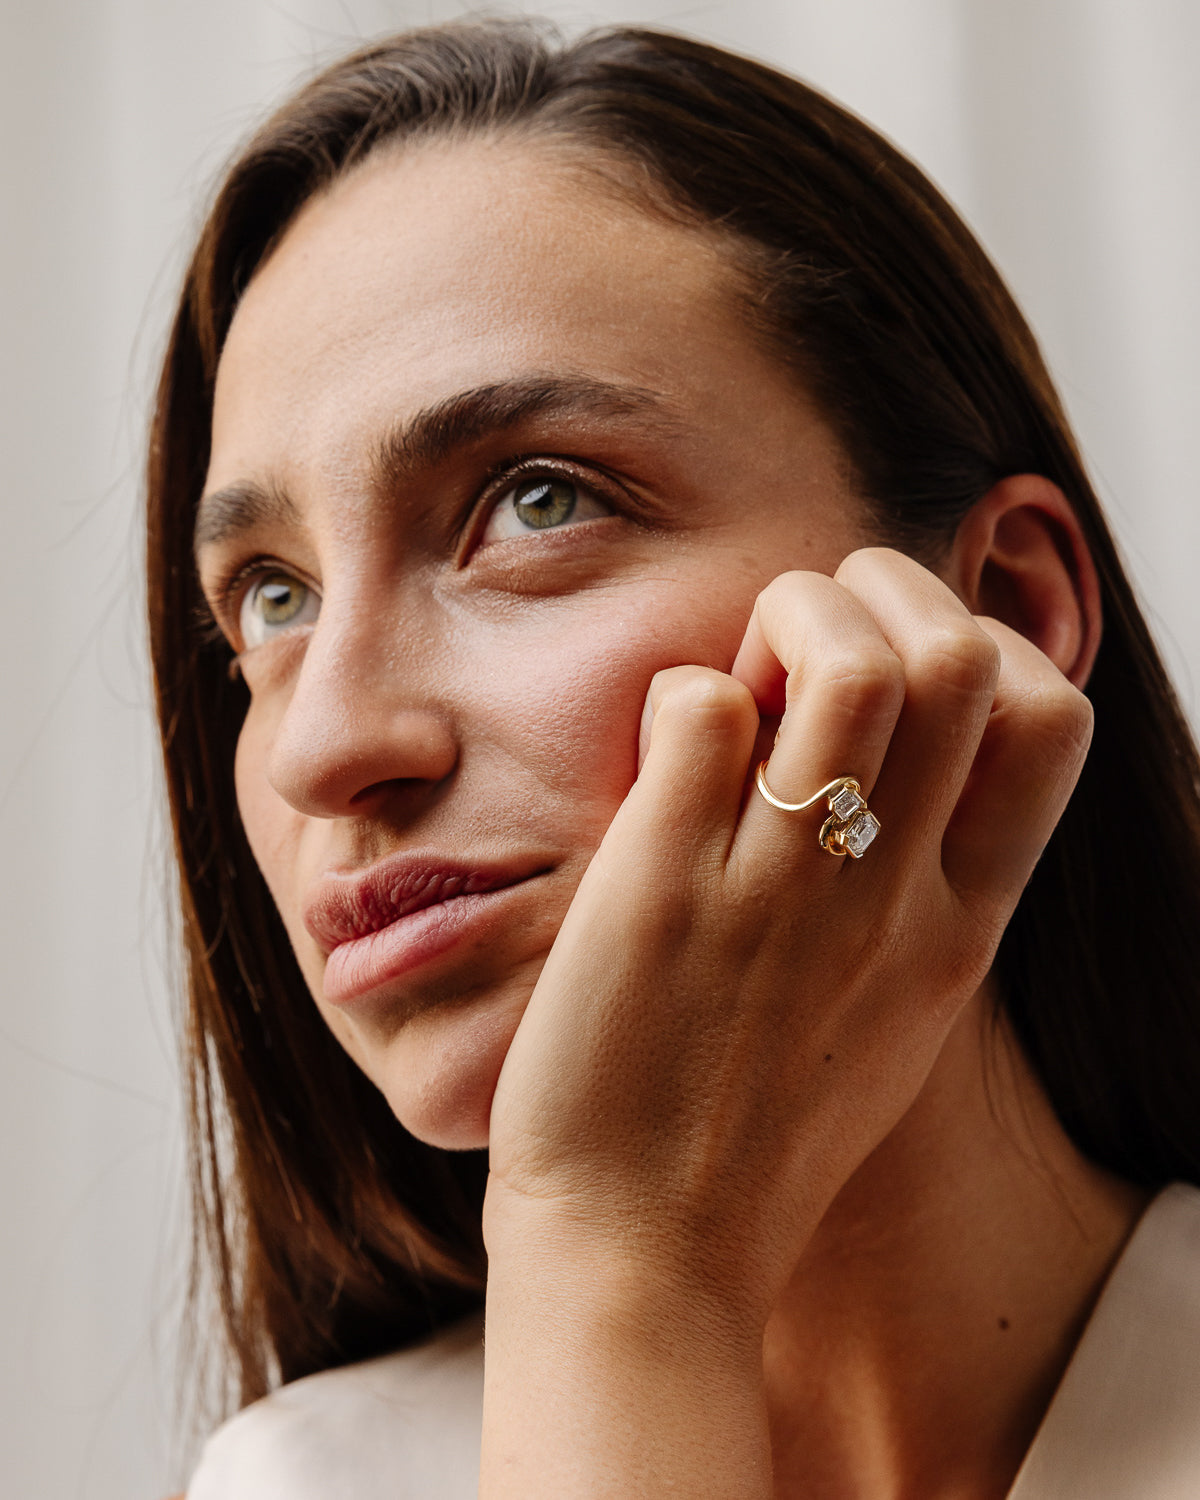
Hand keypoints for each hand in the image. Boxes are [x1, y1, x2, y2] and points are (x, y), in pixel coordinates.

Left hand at [484, 547, 1091, 1325]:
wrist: (645, 1254)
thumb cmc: (754, 1130)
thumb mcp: (891, 1013)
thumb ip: (920, 888)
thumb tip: (886, 746)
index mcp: (958, 926)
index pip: (1051, 720)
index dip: (982, 643)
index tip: (894, 672)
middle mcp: (891, 900)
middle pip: (961, 655)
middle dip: (880, 592)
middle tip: (800, 641)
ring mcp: (783, 893)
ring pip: (851, 664)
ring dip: (790, 621)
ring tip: (739, 681)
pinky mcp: (664, 890)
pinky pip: (700, 713)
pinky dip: (679, 698)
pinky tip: (658, 759)